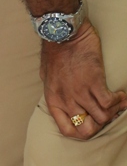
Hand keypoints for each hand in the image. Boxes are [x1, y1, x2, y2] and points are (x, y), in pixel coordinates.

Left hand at [41, 21, 126, 138]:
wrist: (62, 34)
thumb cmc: (54, 51)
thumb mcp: (47, 76)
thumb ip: (55, 90)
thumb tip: (62, 95)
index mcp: (54, 101)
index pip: (67, 131)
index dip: (82, 131)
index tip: (91, 121)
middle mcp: (67, 100)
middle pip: (87, 130)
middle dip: (100, 124)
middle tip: (106, 112)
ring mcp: (80, 92)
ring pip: (102, 118)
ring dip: (112, 112)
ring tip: (116, 102)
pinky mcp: (94, 81)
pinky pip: (109, 102)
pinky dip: (119, 101)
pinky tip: (120, 94)